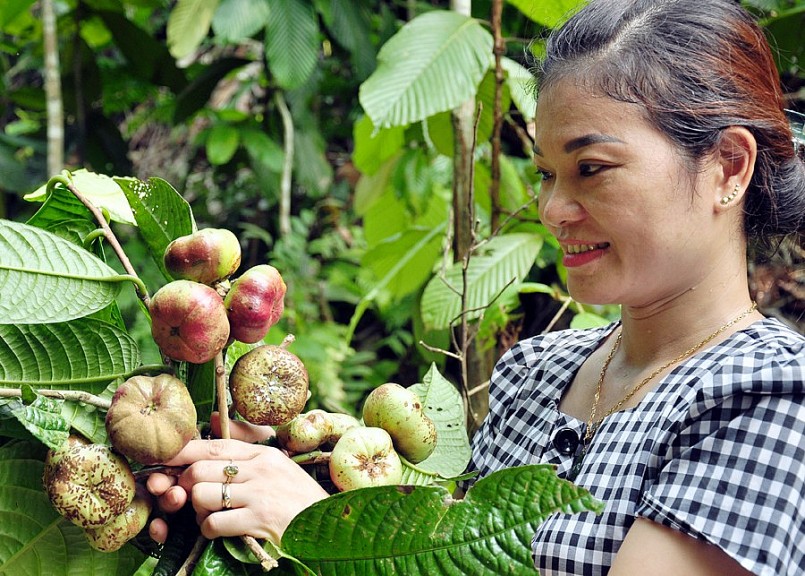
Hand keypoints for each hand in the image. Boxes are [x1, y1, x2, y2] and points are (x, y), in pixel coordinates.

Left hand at [146, 414, 327, 543]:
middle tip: (191, 496)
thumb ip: (245, 443)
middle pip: (201, 470)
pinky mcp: (258, 520)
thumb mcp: (278, 464)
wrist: (327, 527)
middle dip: (187, 486)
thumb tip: (211, 418)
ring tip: (210, 514)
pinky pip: (214, 523)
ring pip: (203, 495)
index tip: (165, 456)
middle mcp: (260, 469)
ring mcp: (259, 494)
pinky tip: (219, 530)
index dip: (184, 451)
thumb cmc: (298, 497)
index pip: (214, 446)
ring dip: (198, 510)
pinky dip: (209, 529)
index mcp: (264, 454)